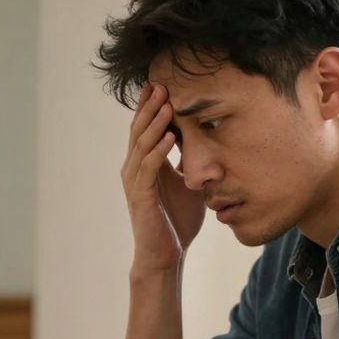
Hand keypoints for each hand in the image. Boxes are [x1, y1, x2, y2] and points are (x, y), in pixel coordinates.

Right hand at [120, 84, 205, 274]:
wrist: (165, 254)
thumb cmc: (176, 221)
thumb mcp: (186, 183)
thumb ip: (188, 162)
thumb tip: (204, 141)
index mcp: (144, 164)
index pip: (145, 129)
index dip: (151, 107)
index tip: (162, 84)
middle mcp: (134, 169)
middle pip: (139, 130)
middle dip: (150, 107)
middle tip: (160, 83)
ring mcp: (135, 182)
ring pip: (142, 144)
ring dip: (154, 123)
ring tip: (167, 103)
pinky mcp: (141, 196)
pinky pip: (149, 167)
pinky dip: (159, 150)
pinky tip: (169, 136)